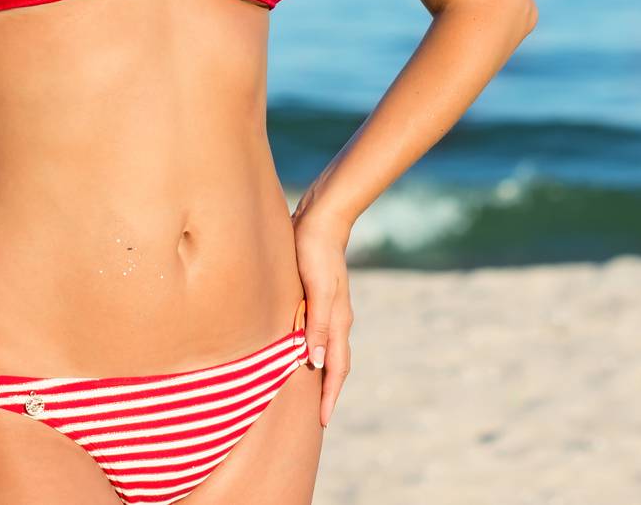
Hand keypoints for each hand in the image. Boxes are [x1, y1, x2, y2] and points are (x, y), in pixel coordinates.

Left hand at [291, 207, 354, 427]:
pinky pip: (320, 336)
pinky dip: (315, 354)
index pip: (337, 367)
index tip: (322, 422)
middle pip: (336, 363)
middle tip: (319, 419)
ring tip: (311, 395)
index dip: (329, 395)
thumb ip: (317, 324)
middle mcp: (338, 319)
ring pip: (328, 350)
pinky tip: (302, 356)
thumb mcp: (316, 288)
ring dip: (322, 375)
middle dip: (329, 392)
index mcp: (339, 320)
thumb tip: (314, 361)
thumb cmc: (314, 251)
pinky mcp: (319, 300)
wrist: (320, 219)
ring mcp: (330, 309)